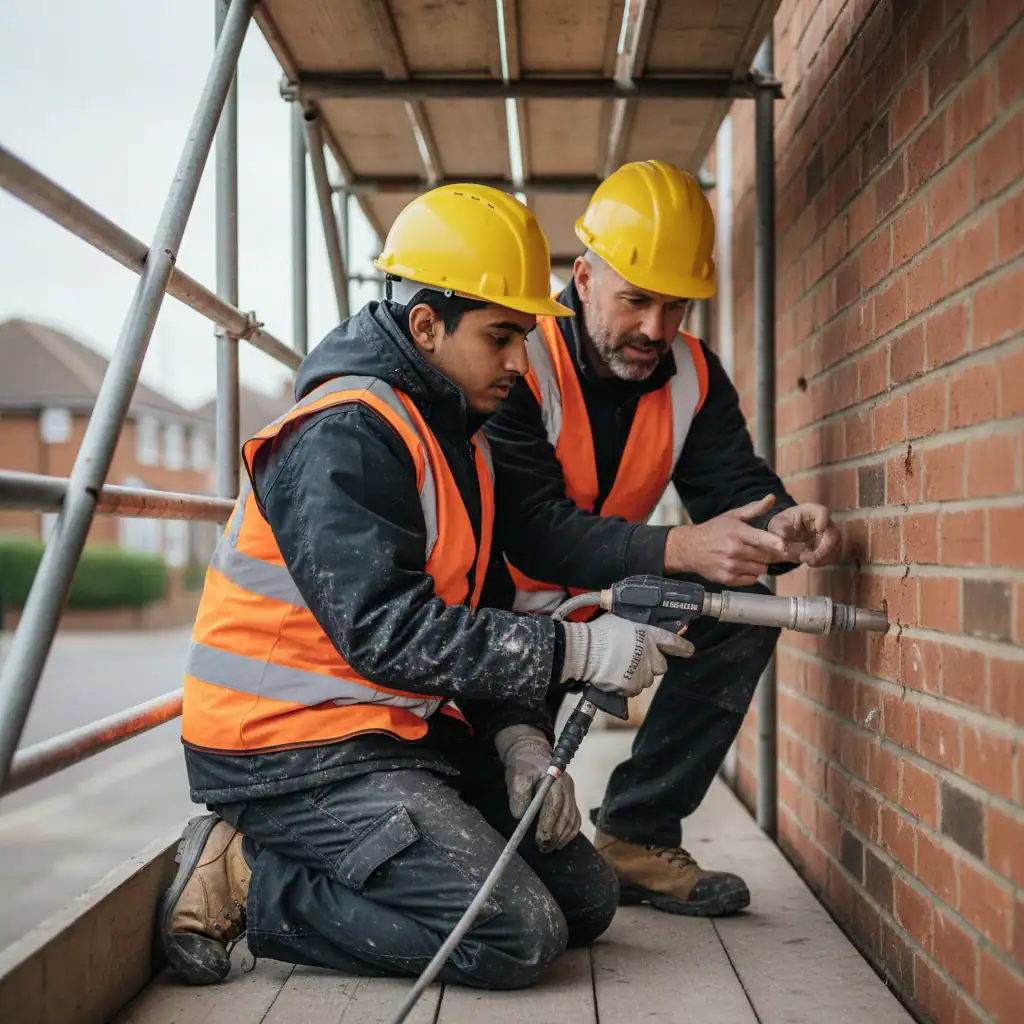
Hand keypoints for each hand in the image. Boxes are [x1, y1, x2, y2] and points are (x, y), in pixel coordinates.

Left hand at [494, 725, 580, 852]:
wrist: (531, 756)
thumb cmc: (523, 768)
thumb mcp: (516, 776)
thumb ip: (518, 795)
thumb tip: (520, 816)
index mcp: (554, 778)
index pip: (555, 804)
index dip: (549, 824)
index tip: (541, 839)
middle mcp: (567, 786)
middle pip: (566, 815)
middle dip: (555, 835)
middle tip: (543, 848)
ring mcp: (571, 793)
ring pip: (572, 820)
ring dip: (562, 837)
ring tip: (549, 848)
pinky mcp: (572, 800)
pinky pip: (575, 820)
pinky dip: (569, 834)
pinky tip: (559, 841)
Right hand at [560, 614, 694, 696]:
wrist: (585, 651)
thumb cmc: (599, 632)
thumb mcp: (620, 620)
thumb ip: (634, 626)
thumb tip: (634, 627)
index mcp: (649, 635)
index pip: (673, 642)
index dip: (682, 647)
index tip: (688, 650)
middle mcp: (651, 654)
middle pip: (661, 666)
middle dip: (651, 664)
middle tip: (635, 660)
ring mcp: (643, 672)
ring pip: (646, 679)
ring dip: (637, 675)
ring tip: (619, 667)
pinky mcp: (632, 686)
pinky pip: (633, 689)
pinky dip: (626, 685)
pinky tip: (614, 676)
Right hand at [664, 494, 789, 584]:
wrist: (689, 548)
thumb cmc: (713, 530)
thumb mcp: (732, 516)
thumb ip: (754, 509)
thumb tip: (772, 497)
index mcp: (736, 532)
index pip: (760, 539)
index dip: (774, 543)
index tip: (783, 545)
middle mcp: (734, 550)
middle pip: (765, 556)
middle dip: (768, 553)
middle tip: (760, 548)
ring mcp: (730, 566)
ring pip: (761, 569)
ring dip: (759, 563)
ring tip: (748, 556)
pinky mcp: (728, 579)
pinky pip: (752, 579)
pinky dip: (751, 574)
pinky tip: (742, 565)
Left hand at [766, 503, 840, 567]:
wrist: (786, 531)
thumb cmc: (782, 524)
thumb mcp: (777, 523)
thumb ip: (780, 528)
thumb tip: (786, 534)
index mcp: (810, 511)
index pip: (823, 512)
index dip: (824, 520)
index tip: (820, 529)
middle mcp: (824, 522)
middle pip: (833, 534)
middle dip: (823, 550)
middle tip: (808, 558)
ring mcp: (829, 535)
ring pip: (835, 547)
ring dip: (822, 558)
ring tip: (807, 561)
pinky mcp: (829, 547)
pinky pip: (832, 555)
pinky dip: (821, 561)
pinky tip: (810, 562)